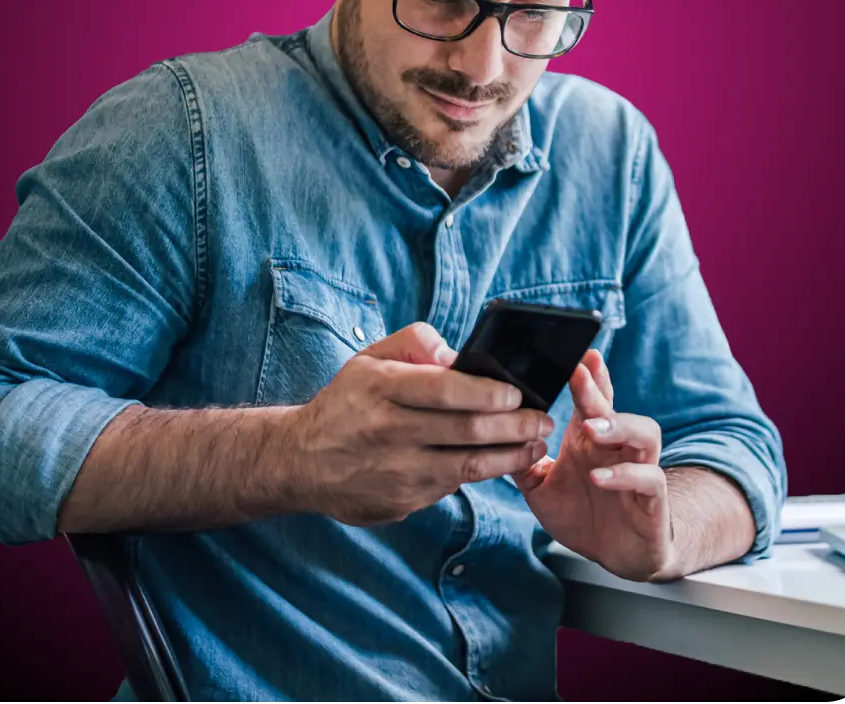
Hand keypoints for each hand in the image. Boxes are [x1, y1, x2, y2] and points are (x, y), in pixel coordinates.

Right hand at [285, 322, 553, 526]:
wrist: (301, 461)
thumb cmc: (345, 403)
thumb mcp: (368, 359)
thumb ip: (413, 343)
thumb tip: (455, 354)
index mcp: (379, 389)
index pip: (443, 389)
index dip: (486, 391)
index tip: (517, 392)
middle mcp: (387, 432)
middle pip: (465, 430)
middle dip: (515, 425)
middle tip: (543, 419)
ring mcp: (395, 472)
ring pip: (468, 466)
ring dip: (510, 455)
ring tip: (535, 443)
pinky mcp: (402, 502)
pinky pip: (452, 486)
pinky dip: (484, 473)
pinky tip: (503, 461)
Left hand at [511, 350, 678, 580]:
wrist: (616, 556)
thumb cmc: (580, 513)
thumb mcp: (539, 486)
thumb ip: (520, 459)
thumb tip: (491, 433)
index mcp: (590, 438)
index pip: (592, 397)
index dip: (589, 375)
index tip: (578, 353)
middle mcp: (616, 447)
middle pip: (612, 408)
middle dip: (596, 390)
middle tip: (579, 375)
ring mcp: (638, 469)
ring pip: (644, 433)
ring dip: (618, 426)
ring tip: (590, 428)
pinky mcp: (652, 498)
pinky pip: (649, 478)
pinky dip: (625, 475)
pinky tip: (599, 477)